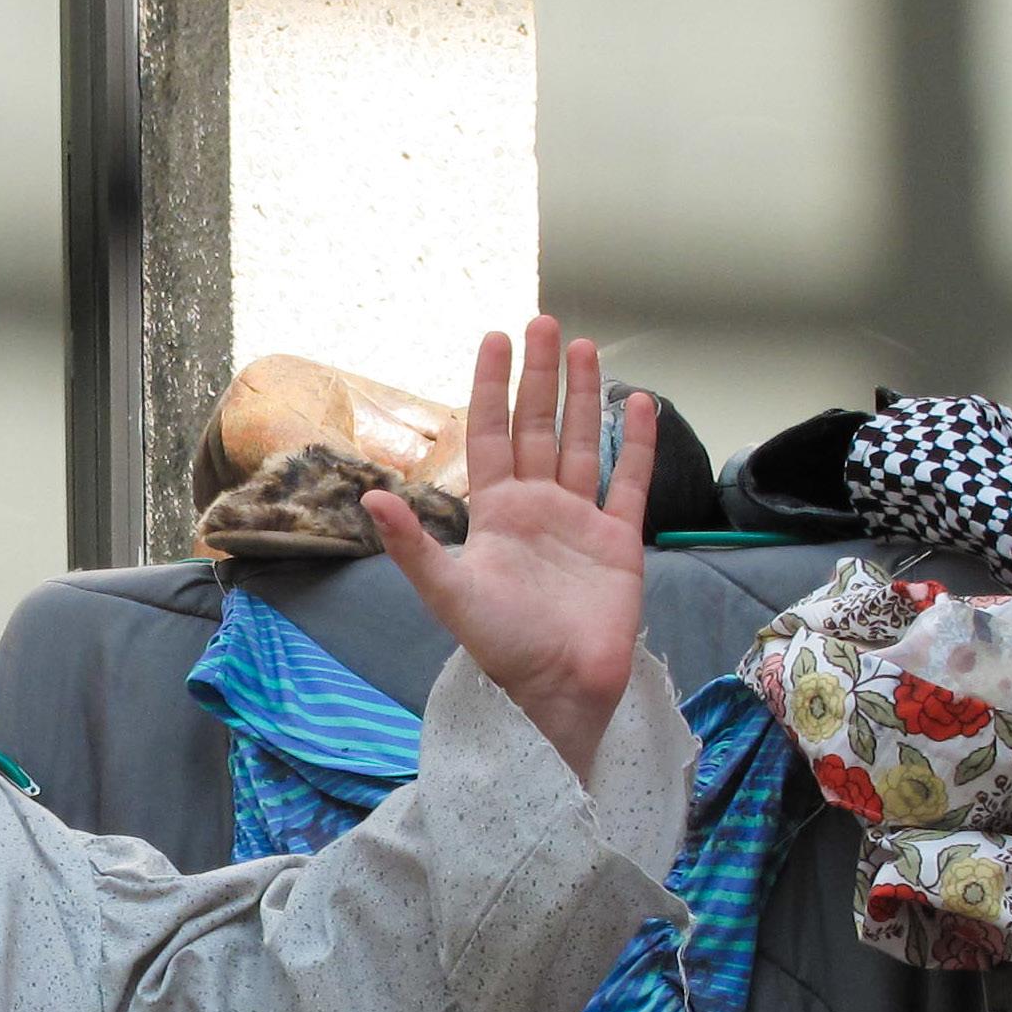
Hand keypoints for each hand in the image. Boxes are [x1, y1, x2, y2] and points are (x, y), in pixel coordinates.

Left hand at [364, 318, 652, 780]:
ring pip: (581, 442)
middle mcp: (537, 507)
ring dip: (583, 396)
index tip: (496, 338)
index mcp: (495, 513)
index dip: (492, 387)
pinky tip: (639, 405)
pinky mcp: (619, 541)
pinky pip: (628, 481)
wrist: (557, 689)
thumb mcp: (447, 592)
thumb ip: (413, 544)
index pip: (490, 434)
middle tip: (545, 322)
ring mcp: (580, 520)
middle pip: (537, 426)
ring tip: (586, 347)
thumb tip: (371, 498)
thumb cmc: (501, 646)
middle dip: (540, 376)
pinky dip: (635, 444)